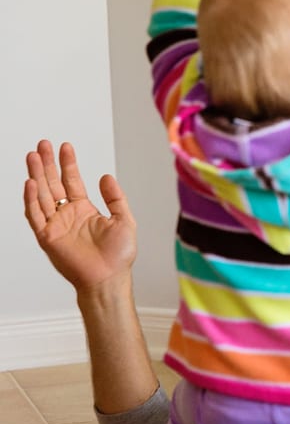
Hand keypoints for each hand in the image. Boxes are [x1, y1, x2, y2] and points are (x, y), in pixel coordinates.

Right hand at [23, 140, 136, 294]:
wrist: (109, 278)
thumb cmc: (118, 256)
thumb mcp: (124, 220)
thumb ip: (115, 198)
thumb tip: (106, 176)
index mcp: (84, 210)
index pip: (72, 181)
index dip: (68, 164)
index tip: (65, 147)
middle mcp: (67, 215)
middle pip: (53, 184)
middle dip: (47, 164)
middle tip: (42, 144)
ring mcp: (55, 225)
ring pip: (41, 195)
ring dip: (37, 175)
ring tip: (33, 156)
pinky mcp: (47, 237)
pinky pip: (36, 215)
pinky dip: (32, 199)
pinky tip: (31, 183)